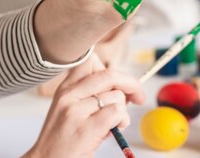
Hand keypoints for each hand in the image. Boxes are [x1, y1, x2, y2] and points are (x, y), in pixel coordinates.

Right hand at [24, 54, 144, 157]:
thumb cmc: (61, 138)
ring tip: (114, 124)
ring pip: (117, 96)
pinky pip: (116, 113)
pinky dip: (121, 122)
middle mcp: (69, 95)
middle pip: (109, 74)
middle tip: (138, 96)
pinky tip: (113, 130)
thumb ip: (88, 93)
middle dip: (131, 84)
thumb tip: (120, 85)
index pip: (89, 60)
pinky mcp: (86, 128)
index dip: (110, 67)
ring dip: (124, 111)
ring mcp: (76, 111)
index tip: (120, 80)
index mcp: (65, 88)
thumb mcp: (67, 108)